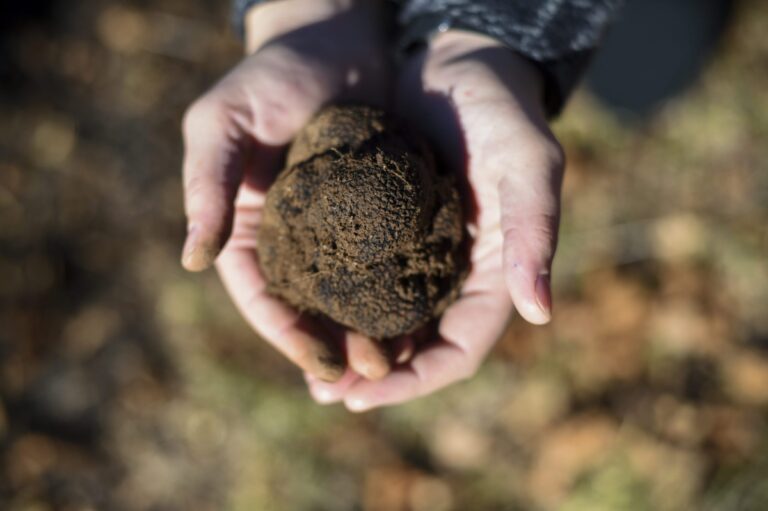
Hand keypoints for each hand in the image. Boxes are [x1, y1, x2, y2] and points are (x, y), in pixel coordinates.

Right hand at [180, 0, 394, 380]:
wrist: (335, 40)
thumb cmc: (271, 74)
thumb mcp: (223, 121)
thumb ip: (208, 185)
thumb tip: (193, 261)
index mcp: (248, 228)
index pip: (262, 297)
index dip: (286, 335)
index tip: (319, 365)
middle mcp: (291, 240)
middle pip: (308, 310)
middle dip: (333, 347)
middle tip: (366, 378)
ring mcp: (336, 232)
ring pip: (350, 299)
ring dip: (368, 333)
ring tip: (395, 364)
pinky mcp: (378, 217)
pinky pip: (386, 266)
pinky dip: (398, 296)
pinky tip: (421, 318)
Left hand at [306, 30, 564, 409]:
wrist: (458, 63)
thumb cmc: (501, 109)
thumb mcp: (526, 162)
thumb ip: (534, 232)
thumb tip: (540, 313)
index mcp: (495, 273)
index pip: (460, 349)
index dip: (416, 380)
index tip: (363, 397)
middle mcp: (456, 275)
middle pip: (419, 346)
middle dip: (375, 377)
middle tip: (325, 393)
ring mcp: (420, 255)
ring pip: (387, 321)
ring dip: (352, 348)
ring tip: (309, 368)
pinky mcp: (388, 231)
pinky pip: (362, 280)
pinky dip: (338, 303)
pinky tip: (305, 310)